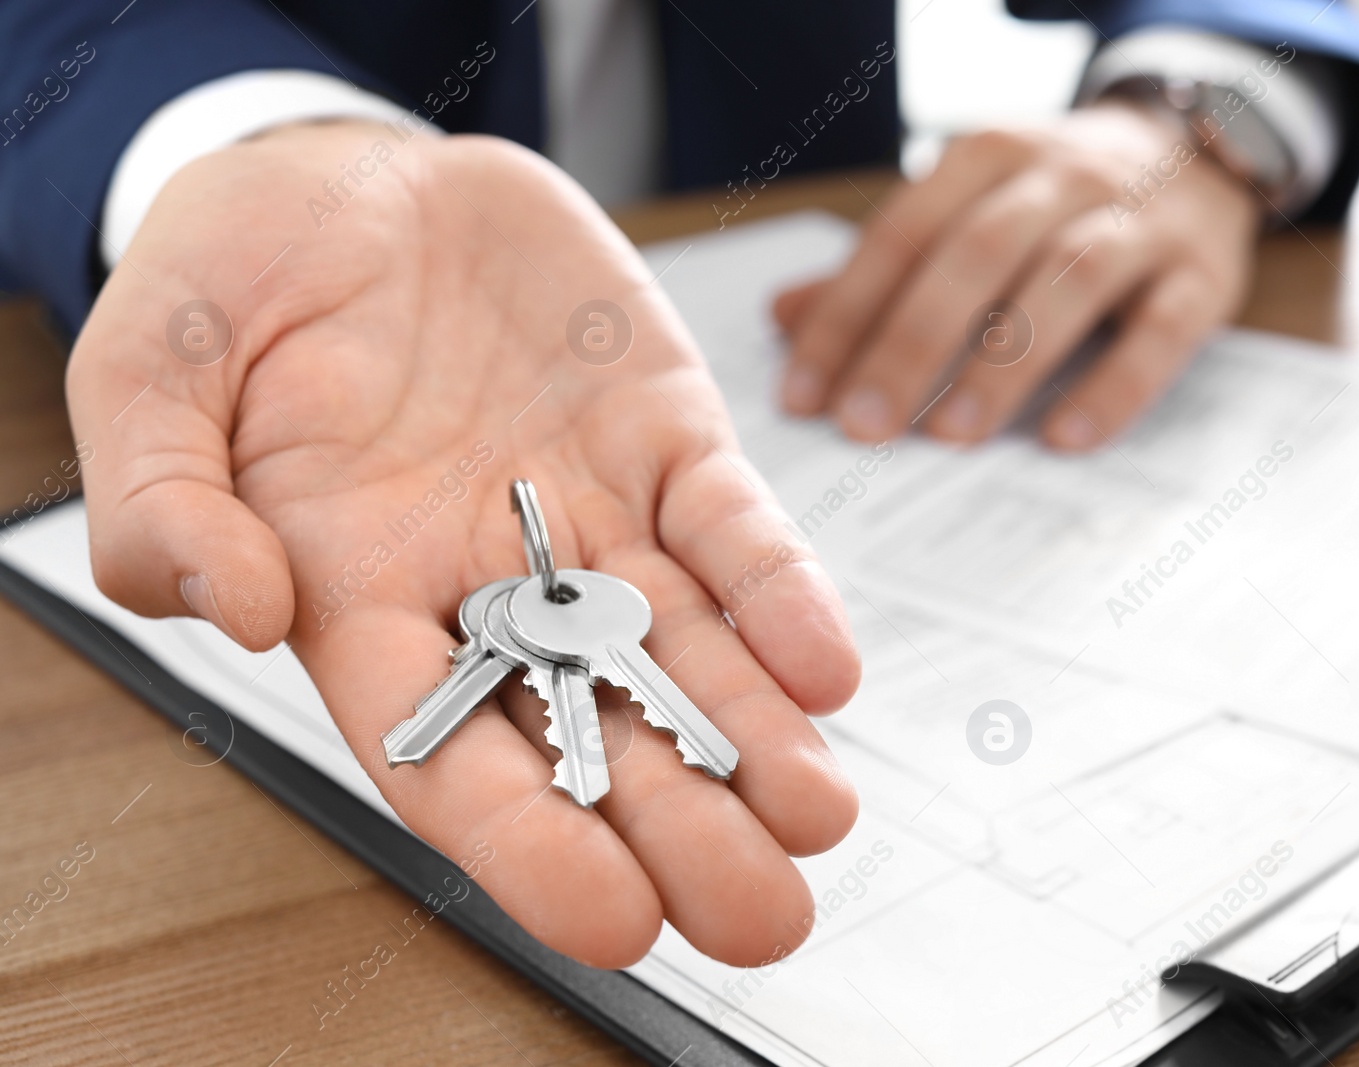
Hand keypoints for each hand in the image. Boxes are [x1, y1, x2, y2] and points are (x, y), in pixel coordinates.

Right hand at [66, 120, 859, 967]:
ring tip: (819, 813)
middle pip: (595, 730)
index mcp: (359, 600)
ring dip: (757, 737)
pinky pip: (730, 526)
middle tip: (764, 913)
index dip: (529, 841)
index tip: (612, 918)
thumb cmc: (234, 282)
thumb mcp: (146, 373)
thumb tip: (235, 609)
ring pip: (686, 650)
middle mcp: (493, 582)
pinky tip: (826, 664)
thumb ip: (162, 500)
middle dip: (682, 825)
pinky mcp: (661, 433)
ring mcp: (591, 513)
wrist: (347, 179)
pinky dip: (778, 591)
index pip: (447, 753)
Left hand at [775, 101, 1259, 448]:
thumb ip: (883, 267)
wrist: (1199, 148)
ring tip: (951, 434)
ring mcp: (1140, 221)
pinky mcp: (1203, 275)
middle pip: (976, 255)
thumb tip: (782, 319)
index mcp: (987, 156)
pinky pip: (1160, 332)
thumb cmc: (1057, 198)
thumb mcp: (970, 208)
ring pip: (1065, 282)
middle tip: (864, 425)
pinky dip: (1114, 386)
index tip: (803, 396)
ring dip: (1003, 362)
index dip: (847, 316)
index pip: (901, 235)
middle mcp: (1062, 176)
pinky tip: (1066, 438)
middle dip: (911, 343)